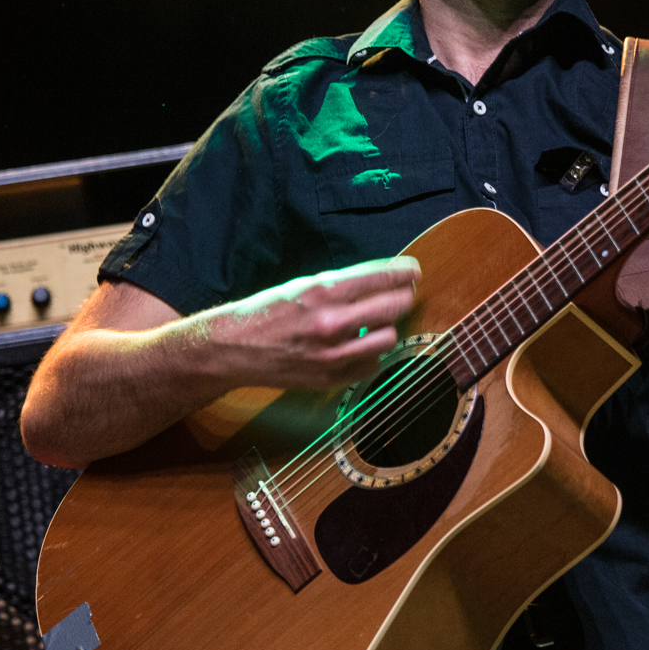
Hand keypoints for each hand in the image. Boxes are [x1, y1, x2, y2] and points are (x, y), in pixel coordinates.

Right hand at [196, 256, 420, 391]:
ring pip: (388, 339)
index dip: (404, 273)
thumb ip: (343, 286)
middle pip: (393, 308)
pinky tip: (358, 348)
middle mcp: (332, 322)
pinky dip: (370, 356)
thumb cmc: (268, 311)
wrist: (234, 348)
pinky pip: (370, 366)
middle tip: (404, 294)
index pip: (381, 278)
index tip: (414, 272)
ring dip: (386, 329)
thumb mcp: (304, 286)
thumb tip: (382, 281)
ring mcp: (332, 354)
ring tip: (376, 324)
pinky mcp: (329, 378)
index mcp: (324, 292)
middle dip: (404, 298)